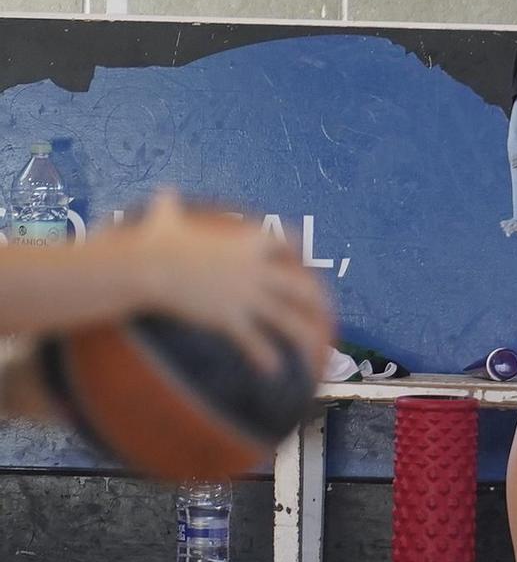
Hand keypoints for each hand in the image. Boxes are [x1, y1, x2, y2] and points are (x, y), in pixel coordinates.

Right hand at [120, 192, 331, 375]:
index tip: (305, 260)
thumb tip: (161, 191)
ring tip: (314, 354)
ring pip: (288, 320)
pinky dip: (265, 358)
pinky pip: (256, 343)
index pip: (288, 242)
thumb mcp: (166, 219)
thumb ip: (170, 206)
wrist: (145, 266)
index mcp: (249, 243)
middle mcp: (256, 270)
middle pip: (301, 287)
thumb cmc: (153, 242)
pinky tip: (273, 371)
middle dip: (316, 302)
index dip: (298, 251)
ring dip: (304, 339)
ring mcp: (246, 296)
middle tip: (325, 315)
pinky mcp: (230, 318)